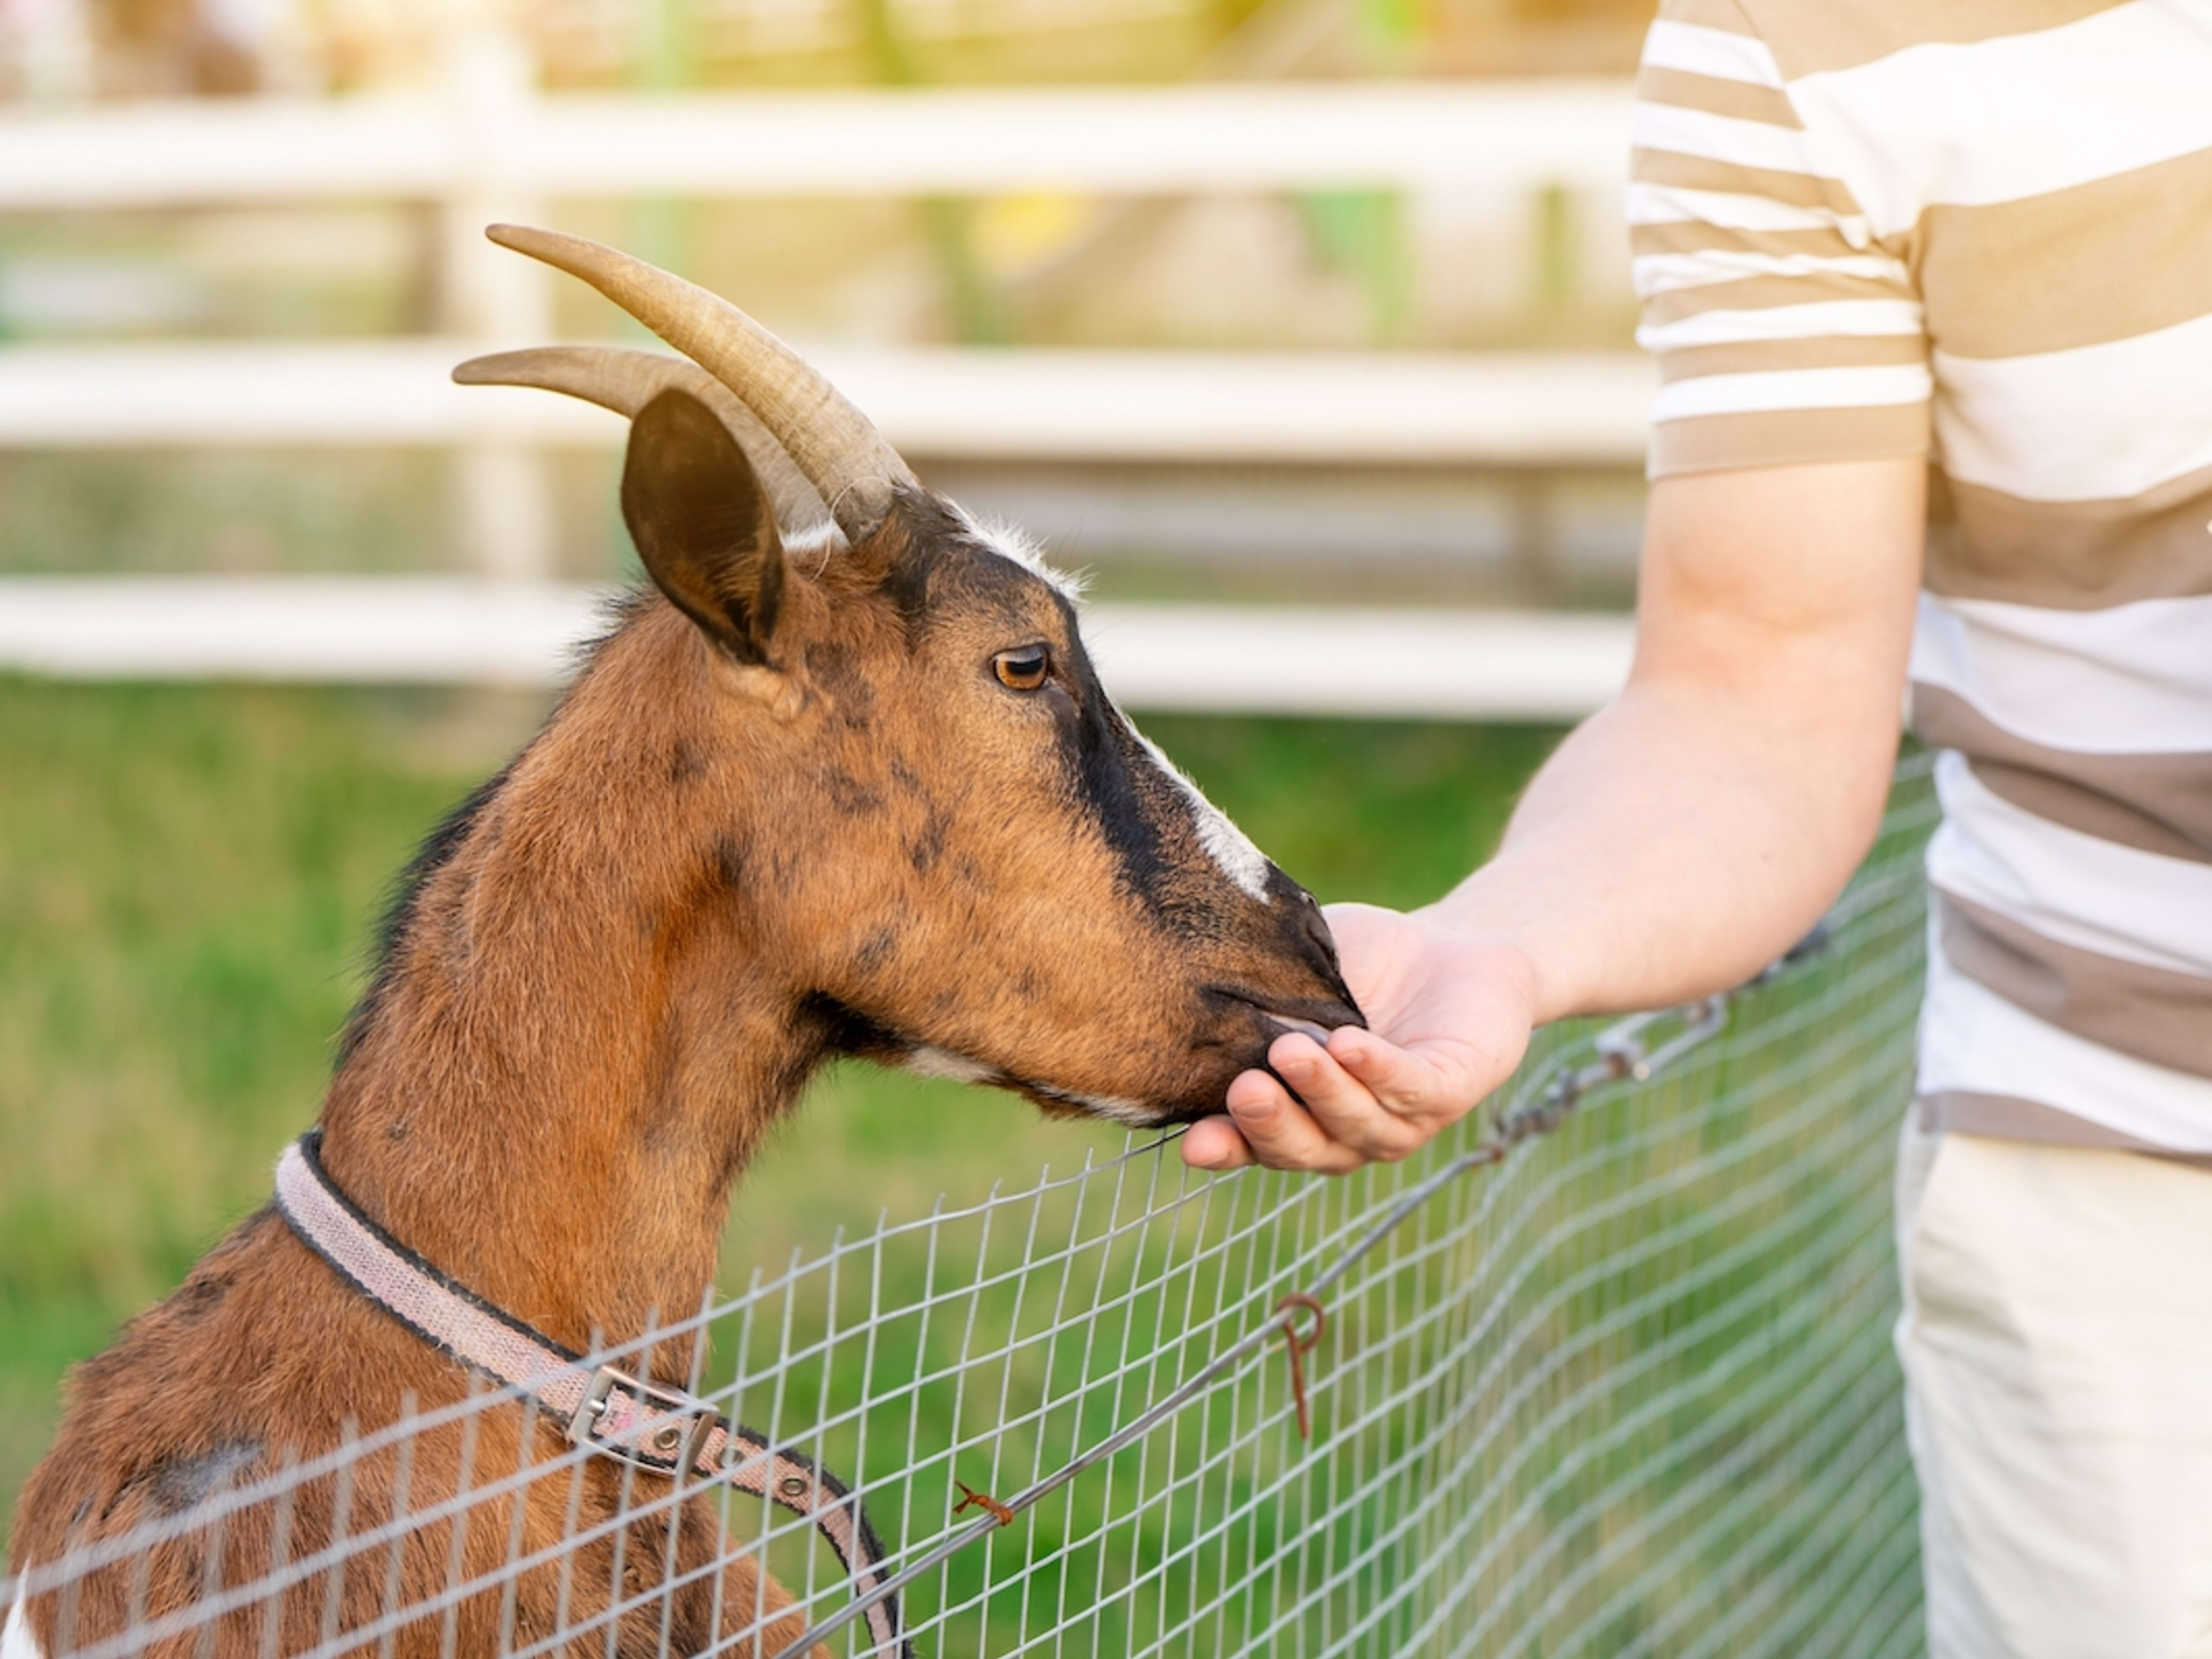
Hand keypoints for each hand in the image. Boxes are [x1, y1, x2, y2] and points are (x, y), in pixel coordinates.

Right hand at [1181, 903, 1540, 1174]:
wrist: (1447, 948)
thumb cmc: (1360, 965)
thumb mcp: (1297, 973)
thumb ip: (1255, 988)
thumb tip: (1190, 983)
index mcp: (1299, 1111)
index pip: (1254, 1143)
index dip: (1225, 1147)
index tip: (1193, 1143)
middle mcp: (1346, 1131)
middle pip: (1304, 1147)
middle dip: (1272, 1123)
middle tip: (1246, 1089)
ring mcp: (1399, 1119)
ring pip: (1357, 1122)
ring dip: (1323, 1091)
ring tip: (1293, 1050)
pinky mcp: (1450, 1092)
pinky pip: (1411, 1089)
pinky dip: (1379, 1070)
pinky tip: (1349, 1044)